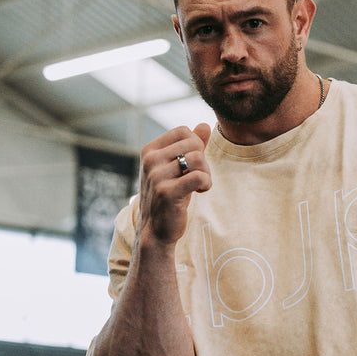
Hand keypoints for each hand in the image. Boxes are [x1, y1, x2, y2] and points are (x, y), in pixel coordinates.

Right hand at [138, 123, 211, 244]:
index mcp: (150, 150)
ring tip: (199, 185)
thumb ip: (191, 146)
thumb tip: (204, 125)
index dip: (196, 145)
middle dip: (203, 160)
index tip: (192, 164)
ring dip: (206, 173)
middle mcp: (150, 160)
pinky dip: (206, 183)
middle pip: (193, 143)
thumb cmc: (169, 196)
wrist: (155, 230)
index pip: (183, 131)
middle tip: (199, 177)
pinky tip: (200, 191)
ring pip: (198, 159)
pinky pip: (199, 176)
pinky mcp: (167, 192)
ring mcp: (156, 176)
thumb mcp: (178, 168)